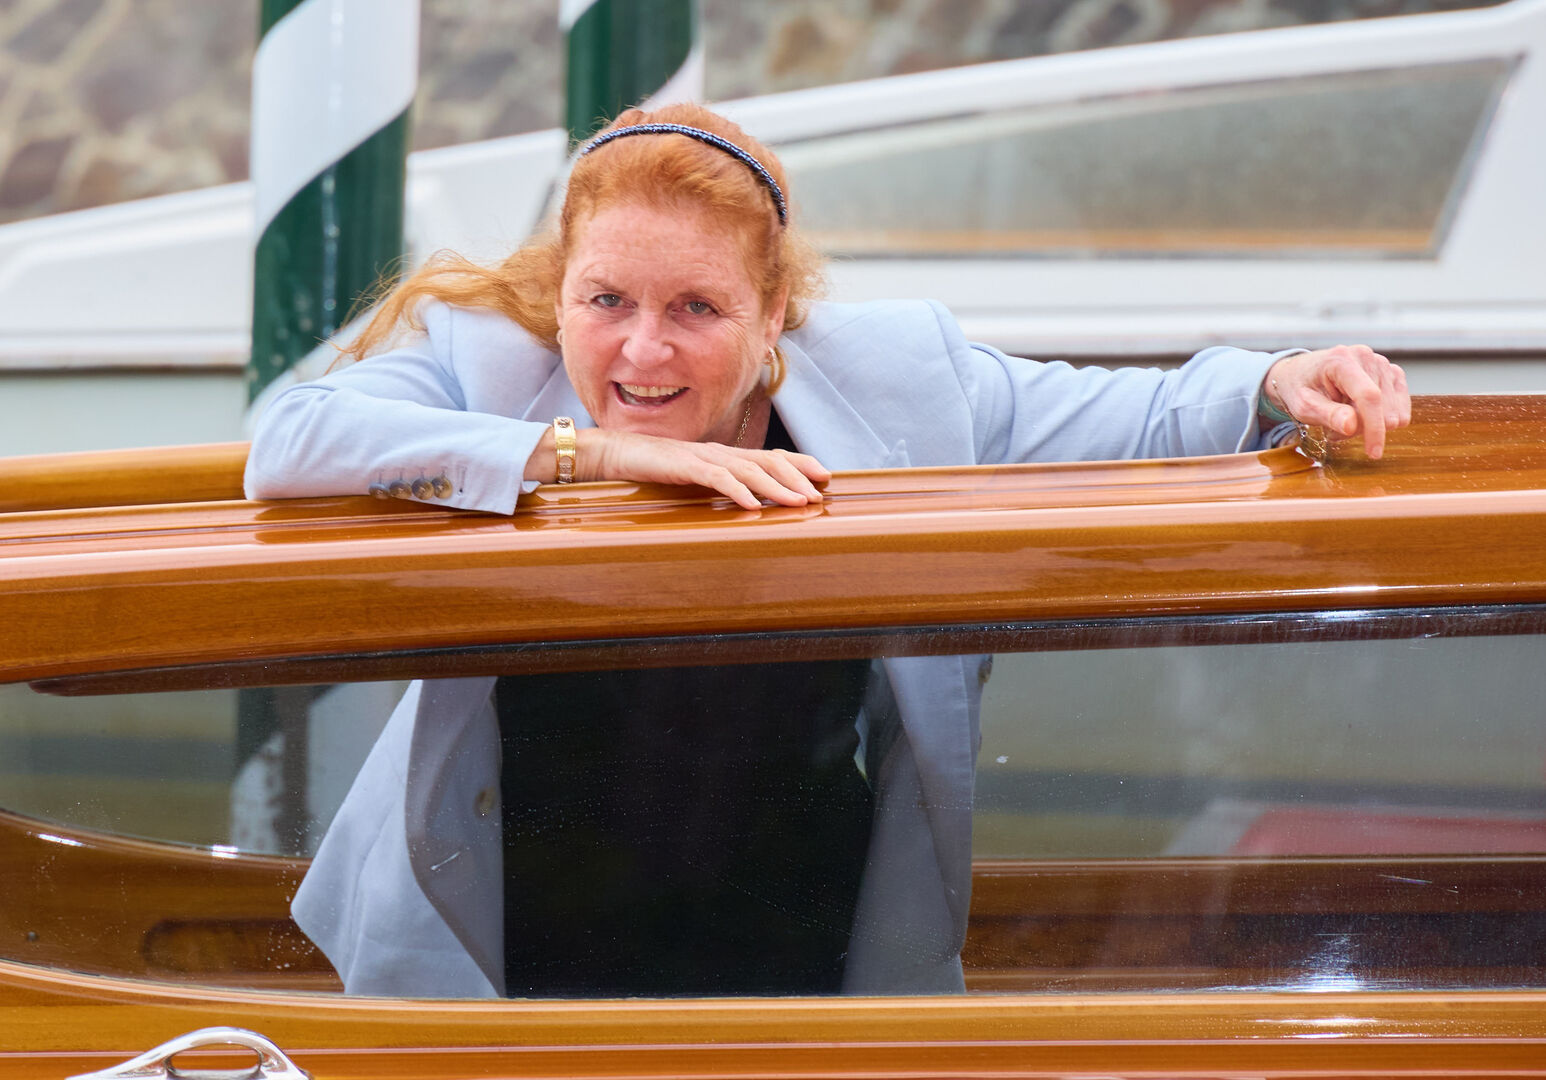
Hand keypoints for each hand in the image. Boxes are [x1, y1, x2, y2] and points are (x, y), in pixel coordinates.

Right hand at [580, 427, 829, 509]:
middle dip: (797, 476)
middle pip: (768, 460)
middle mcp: (720, 452)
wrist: (616, 453)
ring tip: (798, 502)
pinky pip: (717, 478)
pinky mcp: (685, 466)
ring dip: (776, 487)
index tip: (825, 476)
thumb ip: (718, 485)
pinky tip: (753, 505)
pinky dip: (738, 491)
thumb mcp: (693, 478)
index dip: (799, 463)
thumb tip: (746, 504)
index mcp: (724, 455)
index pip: (771, 455)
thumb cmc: (654, 468)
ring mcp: (704, 457)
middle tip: (818, 495)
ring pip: (749, 470)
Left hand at [1262, 345, 1409, 459]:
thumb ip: (1328, 415)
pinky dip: (1379, 417)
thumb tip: (1352, 426)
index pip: (1369, 396)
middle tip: (1334, 427)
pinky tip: (1358, 413)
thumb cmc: (1299, 388)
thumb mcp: (1303, 406)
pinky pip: (1400, 407)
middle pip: (1382, 407)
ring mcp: (1382, 363)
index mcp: (1342, 360)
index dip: (1374, 427)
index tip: (1374, 453)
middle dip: (1360, 427)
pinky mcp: (1391, 373)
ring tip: (1343, 417)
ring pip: (1392, 411)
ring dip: (1368, 423)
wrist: (1300, 373)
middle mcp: (1366, 357)